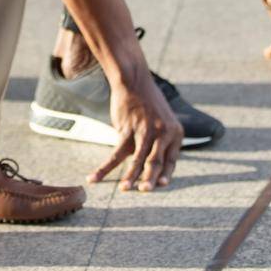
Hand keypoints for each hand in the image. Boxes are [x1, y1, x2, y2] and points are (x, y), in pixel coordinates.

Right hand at [87, 67, 183, 191]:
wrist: (134, 80)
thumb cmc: (147, 101)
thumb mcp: (164, 119)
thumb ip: (162, 140)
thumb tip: (152, 163)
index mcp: (174, 132)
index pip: (171, 158)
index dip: (166, 173)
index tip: (162, 184)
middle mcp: (163, 132)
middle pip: (156, 161)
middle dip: (150, 179)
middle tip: (144, 191)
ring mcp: (145, 131)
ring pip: (137, 160)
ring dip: (130, 176)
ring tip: (124, 189)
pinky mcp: (127, 129)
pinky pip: (116, 153)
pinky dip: (105, 167)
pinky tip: (95, 177)